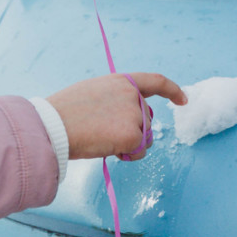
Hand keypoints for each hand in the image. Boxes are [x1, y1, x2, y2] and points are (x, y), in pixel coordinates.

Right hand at [46, 72, 186, 160]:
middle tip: (104, 132)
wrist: (53, 126)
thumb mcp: (93, 93)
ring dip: (129, 143)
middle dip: (134, 130)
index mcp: (121, 81)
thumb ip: (115, 99)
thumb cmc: (65, 112)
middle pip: (146, 118)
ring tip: (101, 138)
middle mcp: (132, 95)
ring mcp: (134, 114)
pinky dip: (126, 155)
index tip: (183, 99)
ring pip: (144, 137)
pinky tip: (107, 149)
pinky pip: (138, 151)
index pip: (155, 82)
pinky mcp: (133, 135)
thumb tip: (125, 117)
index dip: (172, 90)